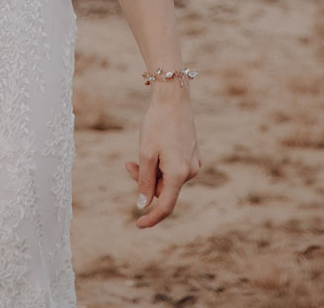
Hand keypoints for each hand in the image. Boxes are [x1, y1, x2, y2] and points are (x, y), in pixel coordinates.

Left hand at [124, 92, 200, 227]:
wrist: (174, 99)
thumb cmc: (157, 124)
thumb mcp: (146, 153)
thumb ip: (144, 181)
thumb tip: (143, 206)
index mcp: (178, 174)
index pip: (165, 206)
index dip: (151, 218)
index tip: (138, 225)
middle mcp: (190, 172)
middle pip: (163, 189)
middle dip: (145, 181)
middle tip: (129, 164)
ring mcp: (194, 164)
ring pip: (168, 179)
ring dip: (153, 171)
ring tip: (143, 149)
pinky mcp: (193, 156)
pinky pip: (175, 169)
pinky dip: (162, 165)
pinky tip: (157, 146)